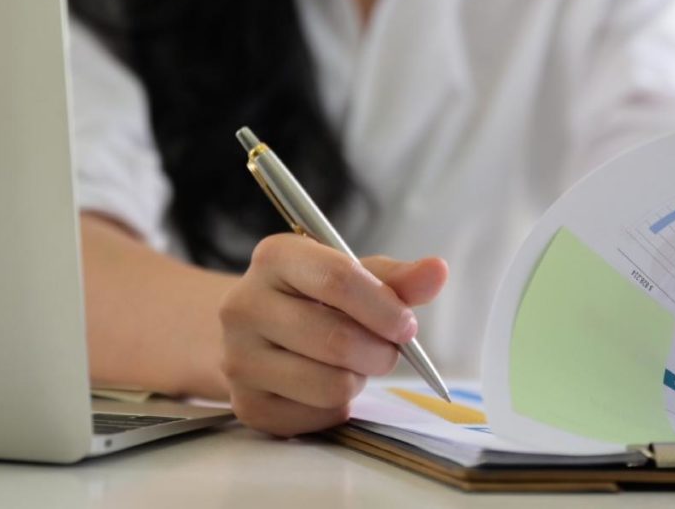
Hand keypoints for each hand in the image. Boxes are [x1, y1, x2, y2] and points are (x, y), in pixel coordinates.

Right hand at [219, 233, 446, 436]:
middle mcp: (244, 304)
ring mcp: (238, 358)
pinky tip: (325, 383)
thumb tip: (437, 271)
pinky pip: (317, 416)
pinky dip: (337, 406)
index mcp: (276, 257)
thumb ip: (397, 278)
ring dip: (358, 380)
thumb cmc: (315, 298)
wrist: (258, 333)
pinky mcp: (246, 405)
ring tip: (350, 364)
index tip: (408, 325)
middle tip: (386, 349)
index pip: (338, 279)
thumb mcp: (354, 276)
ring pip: (330, 385)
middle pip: (337, 339)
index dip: (384, 307)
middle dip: (380, 351)